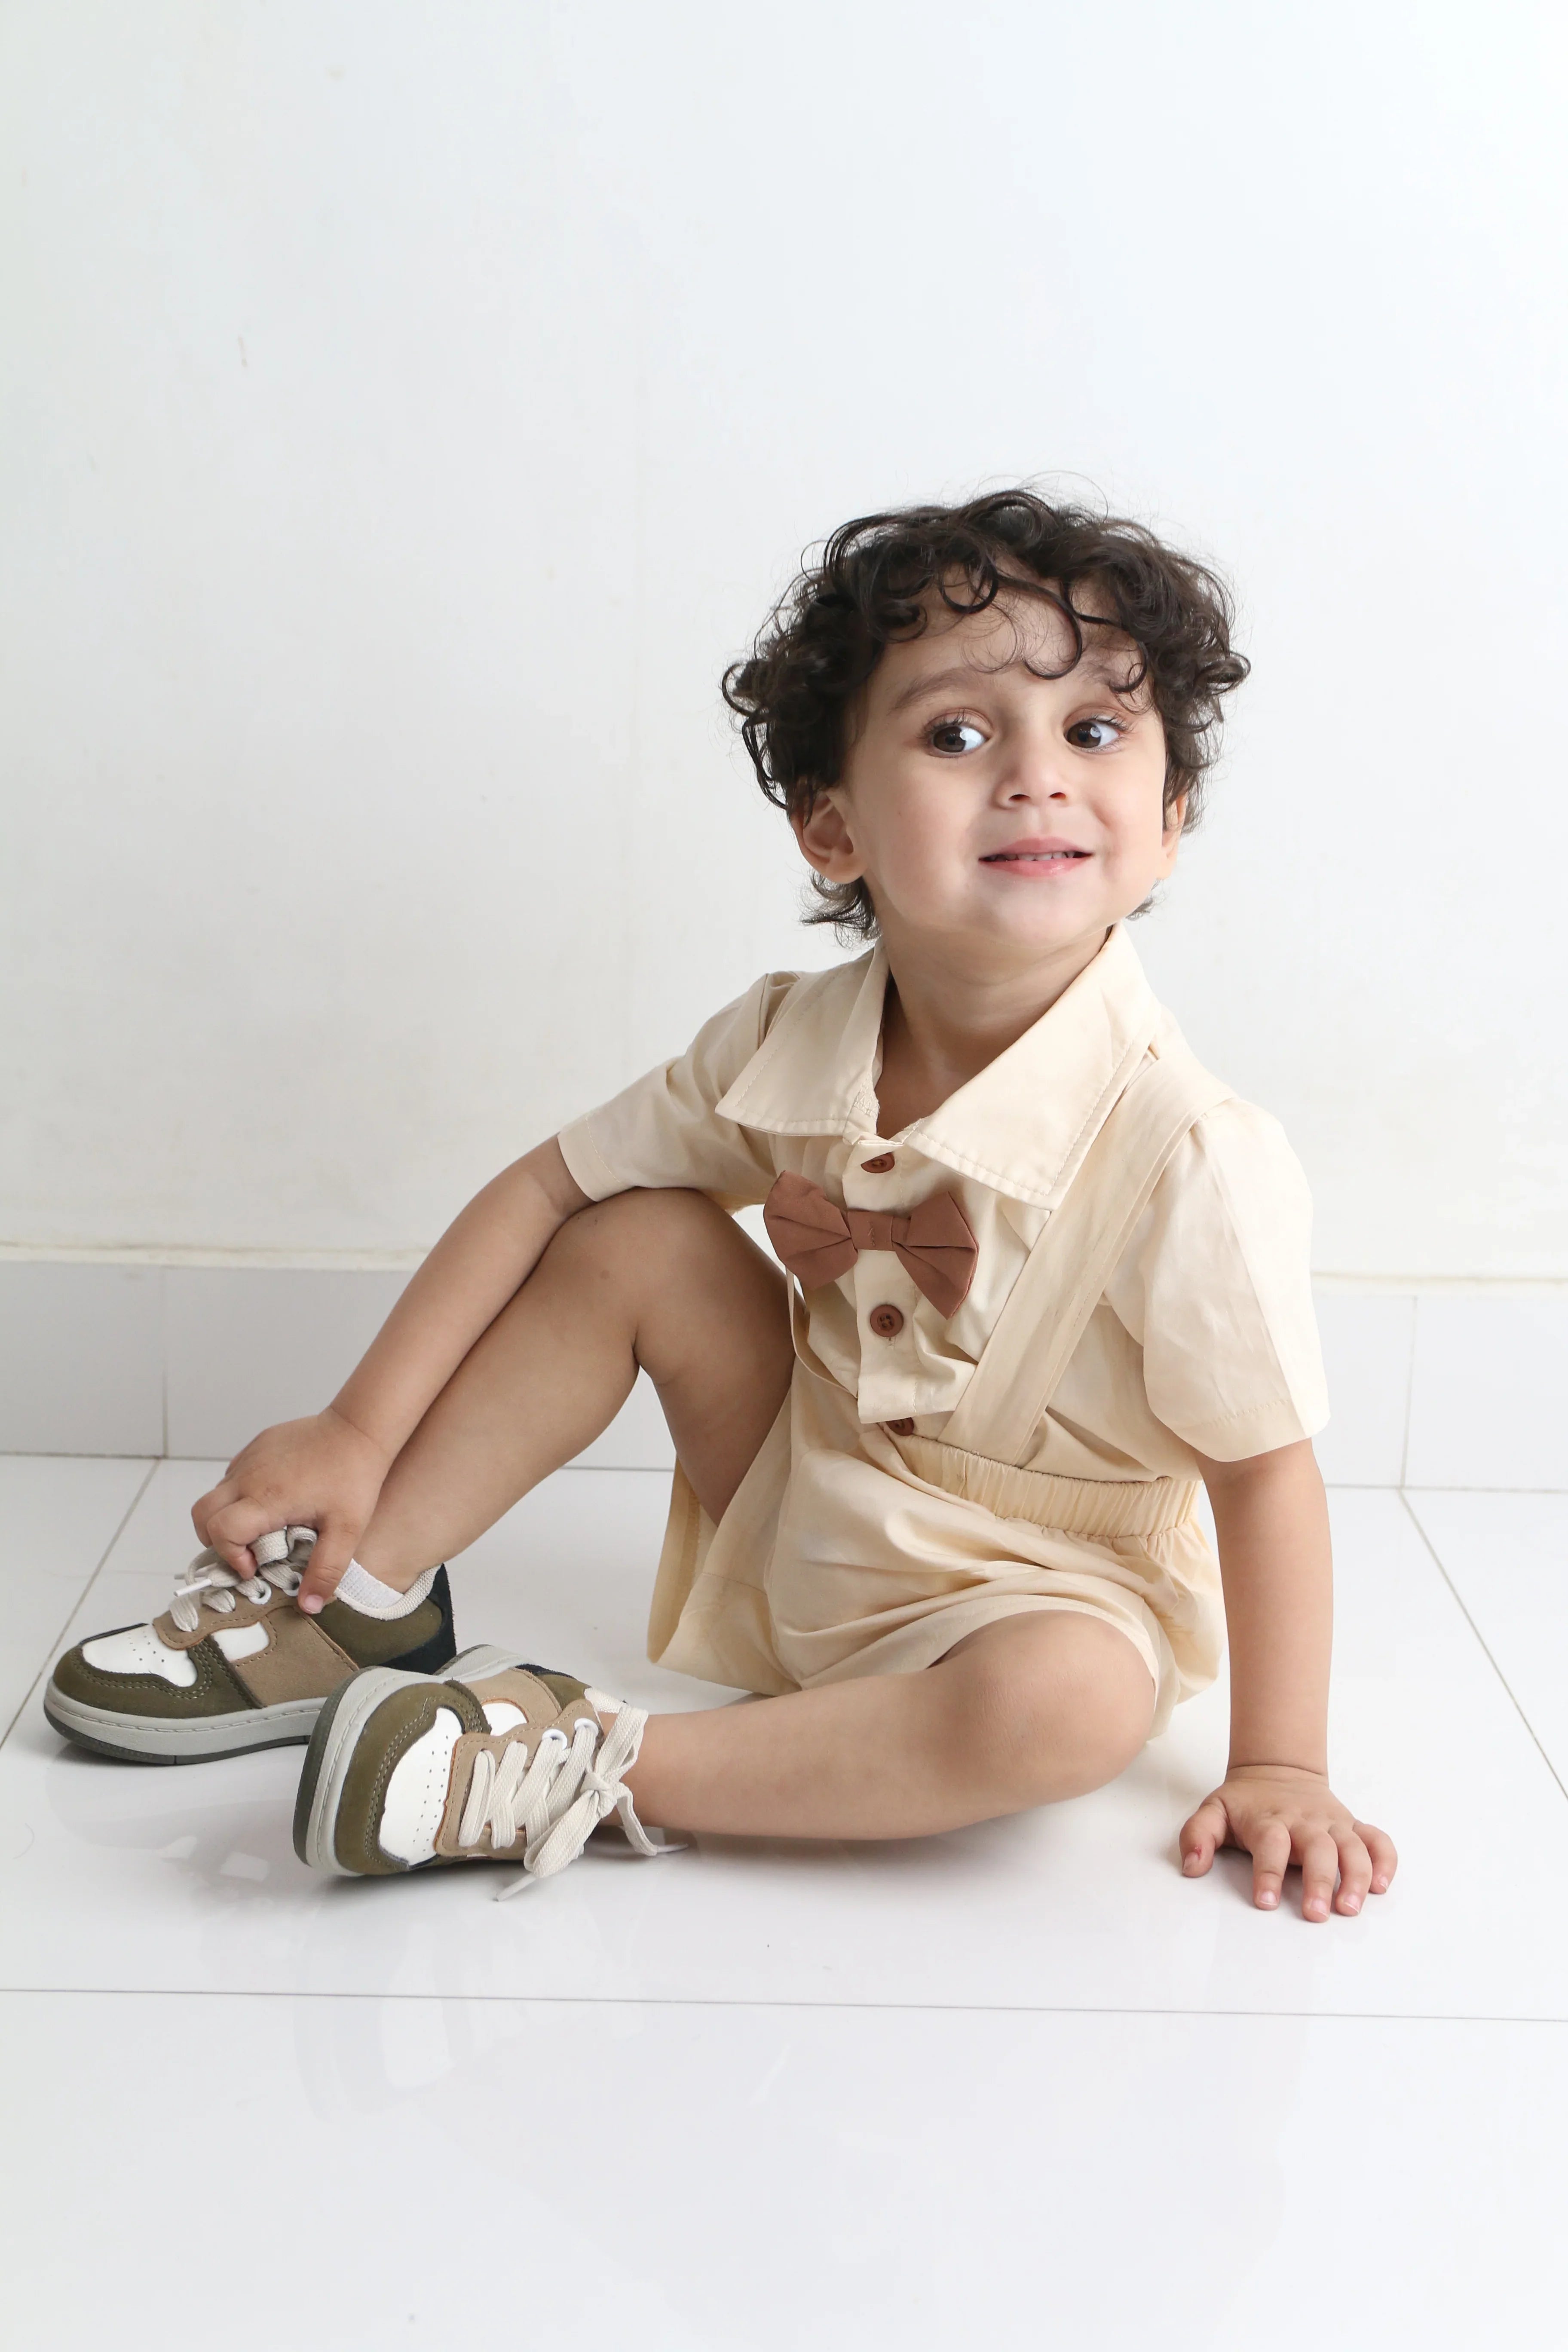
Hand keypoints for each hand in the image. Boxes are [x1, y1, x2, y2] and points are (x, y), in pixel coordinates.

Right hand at [191, 1407, 390, 1613]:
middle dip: (216, 1540)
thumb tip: (308, 1606)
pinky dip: (239, 1496)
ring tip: (264, 1530)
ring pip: (215, 1496)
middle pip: (202, 1514)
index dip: (230, 1556)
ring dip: (228, 1518)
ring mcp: (250, 1458)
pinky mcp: (257, 1446)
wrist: (360, 1427)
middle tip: (248, 1552)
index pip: (220, 1531)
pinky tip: (273, 1502)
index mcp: (267, 1498)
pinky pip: (232, 1476)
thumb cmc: (354, 1476)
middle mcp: (249, 1477)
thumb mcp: (346, 1531)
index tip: (255, 1565)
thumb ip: (325, 1571)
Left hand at [1179, 1764, 1397, 1921]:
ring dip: (1356, 1877)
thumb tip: (1191, 1866)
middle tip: (1317, 1914)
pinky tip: (1382, 1885)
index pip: (1271, 1844)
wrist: (1277, 1770)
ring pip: (1353, 1847)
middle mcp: (1305, 1821)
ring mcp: (1332, 1823)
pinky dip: (1385, 1861)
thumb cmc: (1246, 1803)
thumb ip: (1198, 1835)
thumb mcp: (1214, 1811)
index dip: (1268, 1872)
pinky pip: (1377, 1840)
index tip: (1265, 1901)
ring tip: (1350, 1907)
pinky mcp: (1352, 1826)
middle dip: (1319, 1881)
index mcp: (1270, 1820)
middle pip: (1318, 1848)